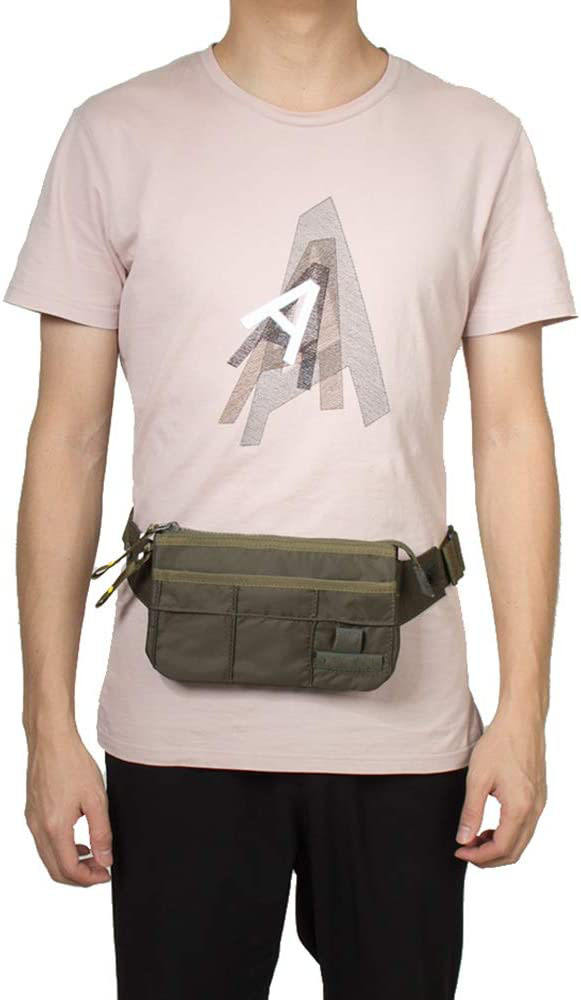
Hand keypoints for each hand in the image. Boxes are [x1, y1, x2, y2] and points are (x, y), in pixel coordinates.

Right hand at [25, 728, 112, 886]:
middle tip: (101, 869)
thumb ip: (101, 832)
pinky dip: (60, 849)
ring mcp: (32, 821)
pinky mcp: (32, 813)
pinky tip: (77, 839)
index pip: (69, 870)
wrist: (51, 740)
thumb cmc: (73, 763)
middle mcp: (39, 828)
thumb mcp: (96, 799)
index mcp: (55, 828)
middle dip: (80, 877)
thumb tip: (105, 859)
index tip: (106, 873)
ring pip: (48, 858)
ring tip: (92, 854)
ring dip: (70, 863)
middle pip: (55, 870)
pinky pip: (44, 843)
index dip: (90, 878)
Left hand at [455, 708, 546, 866]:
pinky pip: (526, 827)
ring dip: (498, 846)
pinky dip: (508, 834)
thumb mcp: (477, 778)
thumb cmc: (499, 744)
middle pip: (514, 852)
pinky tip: (490, 825)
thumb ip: (471, 812)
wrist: (521, 721)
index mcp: (520, 808)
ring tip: (474, 837)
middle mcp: (535, 810)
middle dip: (488, 857)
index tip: (459, 851)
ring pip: (521, 841)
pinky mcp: (539, 797)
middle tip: (465, 850)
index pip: (501, 849)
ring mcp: (540, 804)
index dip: (478, 856)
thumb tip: (463, 840)